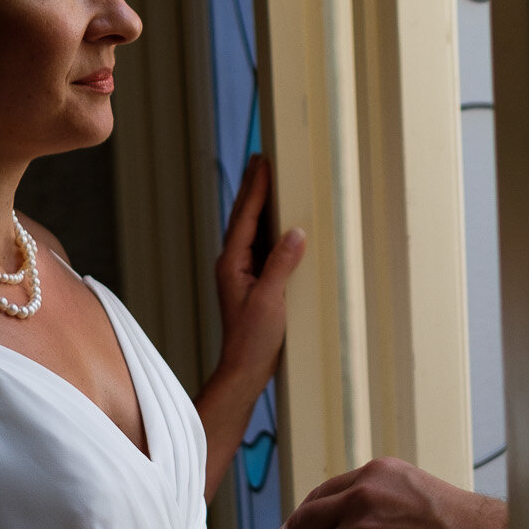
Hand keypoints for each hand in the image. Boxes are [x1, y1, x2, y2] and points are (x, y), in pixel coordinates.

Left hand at [213, 156, 304, 395]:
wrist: (244, 369)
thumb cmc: (252, 339)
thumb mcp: (270, 300)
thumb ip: (281, 265)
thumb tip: (296, 233)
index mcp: (232, 263)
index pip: (246, 217)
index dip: (256, 188)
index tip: (263, 162)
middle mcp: (233, 263)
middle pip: (244, 217)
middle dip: (253, 187)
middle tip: (260, 159)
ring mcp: (241, 273)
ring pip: (250, 230)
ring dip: (258, 204)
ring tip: (267, 181)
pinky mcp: (253, 283)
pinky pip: (260, 246)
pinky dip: (268, 228)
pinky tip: (278, 223)